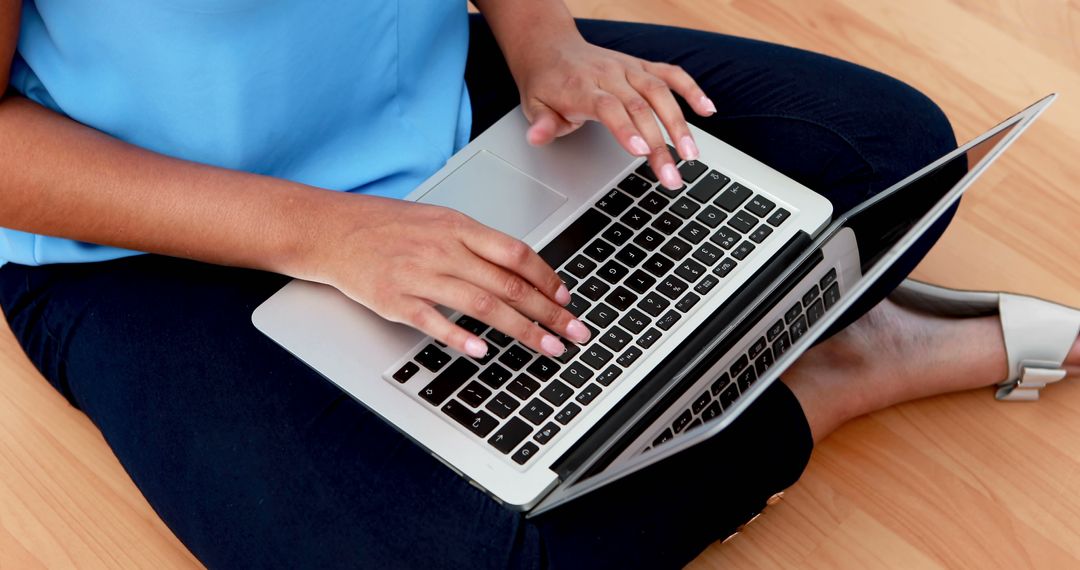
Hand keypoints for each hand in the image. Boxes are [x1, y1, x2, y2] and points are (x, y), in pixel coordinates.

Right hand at [311, 194, 589, 358]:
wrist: (331, 230)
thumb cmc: (385, 226)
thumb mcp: (437, 221)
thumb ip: (475, 243)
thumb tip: (518, 267)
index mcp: (458, 227)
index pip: (516, 253)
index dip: (547, 278)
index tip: (566, 299)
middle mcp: (444, 250)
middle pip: (508, 283)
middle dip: (548, 311)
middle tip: (573, 332)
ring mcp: (419, 275)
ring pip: (482, 304)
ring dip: (521, 329)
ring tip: (546, 347)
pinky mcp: (395, 300)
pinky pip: (434, 321)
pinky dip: (460, 337)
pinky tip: (482, 351)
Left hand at [511, 34, 716, 189]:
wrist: (550, 47)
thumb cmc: (545, 83)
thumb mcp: (533, 106)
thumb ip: (542, 124)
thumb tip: (536, 138)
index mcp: (582, 88)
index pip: (609, 108)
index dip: (626, 129)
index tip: (641, 152)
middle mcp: (609, 75)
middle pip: (640, 108)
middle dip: (660, 143)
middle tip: (673, 176)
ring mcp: (628, 69)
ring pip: (660, 93)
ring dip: (679, 123)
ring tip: (693, 154)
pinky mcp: (641, 66)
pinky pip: (670, 74)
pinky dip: (691, 89)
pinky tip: (708, 110)